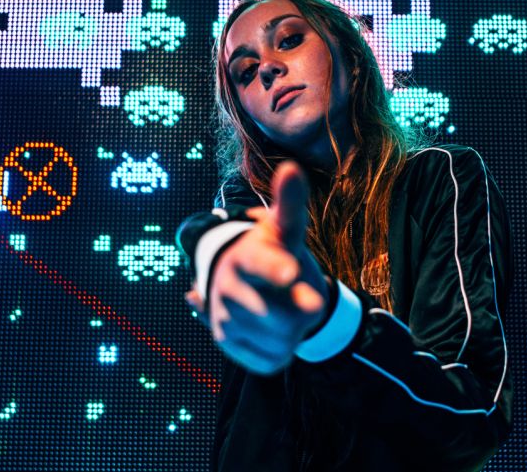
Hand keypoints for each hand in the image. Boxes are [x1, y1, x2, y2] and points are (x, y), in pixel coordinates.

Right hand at [184, 161, 330, 374]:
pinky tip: (273, 330)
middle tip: (301, 295)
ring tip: (284, 308)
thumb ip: (292, 205)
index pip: (262, 264)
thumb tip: (291, 168)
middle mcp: (228, 287)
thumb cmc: (276, 250)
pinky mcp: (228, 344)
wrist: (249, 283)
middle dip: (301, 311)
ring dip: (293, 330)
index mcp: (247, 256)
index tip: (292, 273)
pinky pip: (270, 359)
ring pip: (278, 340)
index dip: (276, 269)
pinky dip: (282, 350)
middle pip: (279, 315)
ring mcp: (225, 317)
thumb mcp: (287, 228)